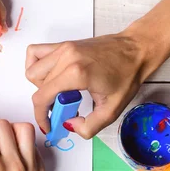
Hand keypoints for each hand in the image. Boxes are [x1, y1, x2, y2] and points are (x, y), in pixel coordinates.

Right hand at [26, 32, 149, 138]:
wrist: (137, 50)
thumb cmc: (127, 75)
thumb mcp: (112, 110)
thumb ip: (89, 126)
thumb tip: (69, 125)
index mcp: (76, 73)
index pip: (42, 97)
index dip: (40, 115)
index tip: (48, 124)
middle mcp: (65, 57)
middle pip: (36, 85)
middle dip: (45, 102)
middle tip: (62, 108)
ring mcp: (63, 48)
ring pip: (32, 69)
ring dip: (40, 85)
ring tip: (58, 91)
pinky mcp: (63, 44)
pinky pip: (35, 53)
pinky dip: (36, 66)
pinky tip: (50, 76)